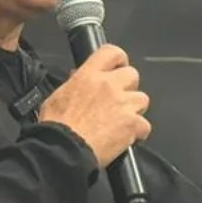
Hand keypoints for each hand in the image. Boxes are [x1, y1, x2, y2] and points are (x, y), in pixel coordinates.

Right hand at [39, 44, 150, 166]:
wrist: (64, 150)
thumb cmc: (56, 127)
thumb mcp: (57, 97)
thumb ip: (74, 84)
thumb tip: (78, 77)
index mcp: (89, 76)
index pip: (111, 52)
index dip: (118, 59)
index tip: (118, 67)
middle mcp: (109, 85)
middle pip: (132, 74)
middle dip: (128, 86)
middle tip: (118, 99)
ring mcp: (123, 103)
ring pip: (142, 99)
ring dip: (135, 109)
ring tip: (122, 121)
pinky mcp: (132, 123)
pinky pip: (145, 125)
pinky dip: (138, 133)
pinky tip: (127, 138)